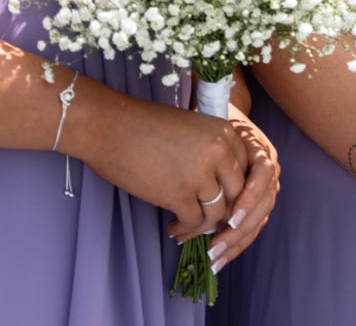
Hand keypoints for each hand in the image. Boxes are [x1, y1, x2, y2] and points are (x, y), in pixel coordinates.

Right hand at [69, 80, 251, 243]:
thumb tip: (219, 186)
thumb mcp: (191, 129)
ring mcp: (200, 173)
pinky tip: (172, 228)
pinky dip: (184, 230)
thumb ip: (211, 151)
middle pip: (237, 194)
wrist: (108, 126)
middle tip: (207, 222)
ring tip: (184, 229)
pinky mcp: (178, 193)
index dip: (234, 191)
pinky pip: (193, 222)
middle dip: (224, 213)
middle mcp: (219, 152)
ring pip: (216, 212)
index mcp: (225, 132)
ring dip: (201, 227)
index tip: (221, 202)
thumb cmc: (143, 126)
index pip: (246, 170)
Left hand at [206, 105, 280, 272]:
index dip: (249, 197)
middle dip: (240, 230)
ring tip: (214, 259)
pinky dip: (237, 243)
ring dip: (237, 242)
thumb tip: (205, 168)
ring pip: (259, 220)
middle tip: (214, 248)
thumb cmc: (214, 124)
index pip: (265, 175)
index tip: (230, 217)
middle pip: (264, 204)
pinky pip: (252, 225)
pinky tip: (220, 257)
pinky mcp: (257, 201)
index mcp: (262, 151)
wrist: (226, 116)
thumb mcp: (216, 127)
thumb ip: (217, 144)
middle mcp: (269, 171)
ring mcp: (266, 188)